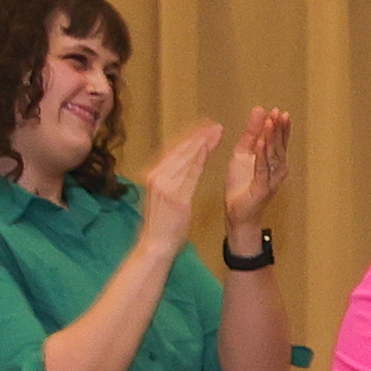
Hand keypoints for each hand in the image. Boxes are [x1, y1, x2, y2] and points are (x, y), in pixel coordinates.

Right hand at [135, 120, 224, 254]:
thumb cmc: (162, 225)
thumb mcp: (163, 198)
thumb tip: (180, 166)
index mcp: (154, 176)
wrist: (155, 246)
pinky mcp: (175, 196)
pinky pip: (189, 173)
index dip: (190, 138)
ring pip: (186, 158)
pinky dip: (198, 158)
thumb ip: (170, 181)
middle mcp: (157, 177)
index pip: (175, 151)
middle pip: (181, 150)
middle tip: (215, 125)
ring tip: (217, 131)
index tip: (204, 128)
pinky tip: (208, 147)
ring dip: (203, 142)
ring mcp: (165, 186)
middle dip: (199, 136)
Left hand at [222, 107, 290, 249]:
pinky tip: (260, 143)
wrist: (238, 213)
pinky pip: (262, 168)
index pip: (280, 140)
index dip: (280, 126)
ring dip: (272, 138)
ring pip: (273, 155)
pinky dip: (261, 155)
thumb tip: (260, 110)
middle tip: (279, 113)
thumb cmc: (242, 185)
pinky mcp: (262, 187)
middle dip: (279, 128)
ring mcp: (271, 179)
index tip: (279, 111)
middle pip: (279, 145)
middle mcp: (278, 169)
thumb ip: (251, 133)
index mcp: (274, 161)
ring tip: (271, 122)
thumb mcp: (243, 153)